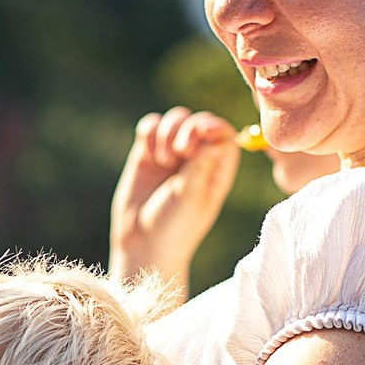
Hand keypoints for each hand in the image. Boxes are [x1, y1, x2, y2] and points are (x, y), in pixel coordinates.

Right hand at [109, 106, 240, 293]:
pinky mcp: (147, 153)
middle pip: (198, 120)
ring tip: (162, 161)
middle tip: (180, 152)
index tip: (200, 132)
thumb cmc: (175, 228)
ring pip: (174, 119)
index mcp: (217, 168)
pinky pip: (150, 126)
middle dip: (187, 129)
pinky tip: (148, 156)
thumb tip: (214, 133)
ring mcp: (172, 154)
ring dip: (167, 132)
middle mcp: (197, 157)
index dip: (213, 125)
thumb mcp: (191, 198)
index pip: (223, 133)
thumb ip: (201, 165)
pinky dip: (149, 133)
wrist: (142, 244)